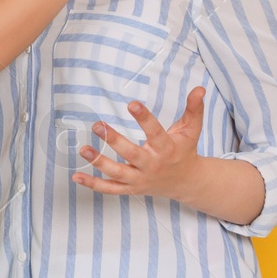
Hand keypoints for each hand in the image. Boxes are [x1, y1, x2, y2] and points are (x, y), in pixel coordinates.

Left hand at [71, 86, 206, 199]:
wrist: (186, 183)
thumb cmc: (185, 151)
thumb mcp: (191, 130)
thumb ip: (194, 109)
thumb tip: (200, 88)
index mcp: (166, 149)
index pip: (155, 132)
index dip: (144, 118)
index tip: (131, 103)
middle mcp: (152, 165)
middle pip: (131, 154)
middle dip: (114, 140)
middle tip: (97, 125)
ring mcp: (140, 179)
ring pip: (117, 173)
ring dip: (99, 162)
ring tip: (83, 149)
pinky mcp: (131, 188)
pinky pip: (110, 189)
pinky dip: (93, 184)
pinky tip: (76, 176)